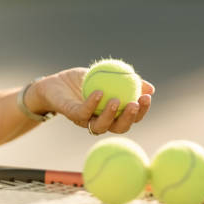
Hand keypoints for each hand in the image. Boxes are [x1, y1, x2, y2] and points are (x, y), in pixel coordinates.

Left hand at [25, 67, 154, 134]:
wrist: (53, 83)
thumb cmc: (82, 81)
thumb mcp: (106, 76)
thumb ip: (126, 82)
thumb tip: (150, 88)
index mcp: (111, 114)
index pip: (130, 118)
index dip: (141, 112)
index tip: (147, 98)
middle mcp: (100, 121)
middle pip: (119, 127)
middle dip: (130, 118)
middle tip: (136, 104)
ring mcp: (85, 120)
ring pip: (101, 126)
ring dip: (111, 116)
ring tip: (117, 101)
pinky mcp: (71, 114)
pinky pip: (83, 112)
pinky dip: (92, 103)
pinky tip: (99, 92)